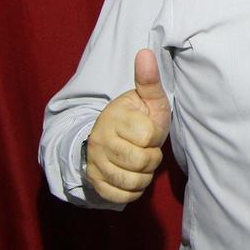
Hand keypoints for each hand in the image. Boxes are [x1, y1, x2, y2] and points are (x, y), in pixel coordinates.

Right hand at [85, 48, 170, 203]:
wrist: (110, 138)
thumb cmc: (137, 118)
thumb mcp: (147, 99)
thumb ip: (149, 79)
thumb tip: (145, 52)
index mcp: (114, 118)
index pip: (147, 136)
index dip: (155, 136)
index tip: (148, 130)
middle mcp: (99, 141)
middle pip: (141, 161)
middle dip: (152, 158)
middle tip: (146, 149)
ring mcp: (95, 163)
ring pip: (133, 182)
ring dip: (144, 176)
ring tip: (140, 162)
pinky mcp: (95, 183)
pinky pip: (121, 197)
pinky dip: (133, 191)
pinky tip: (132, 176)